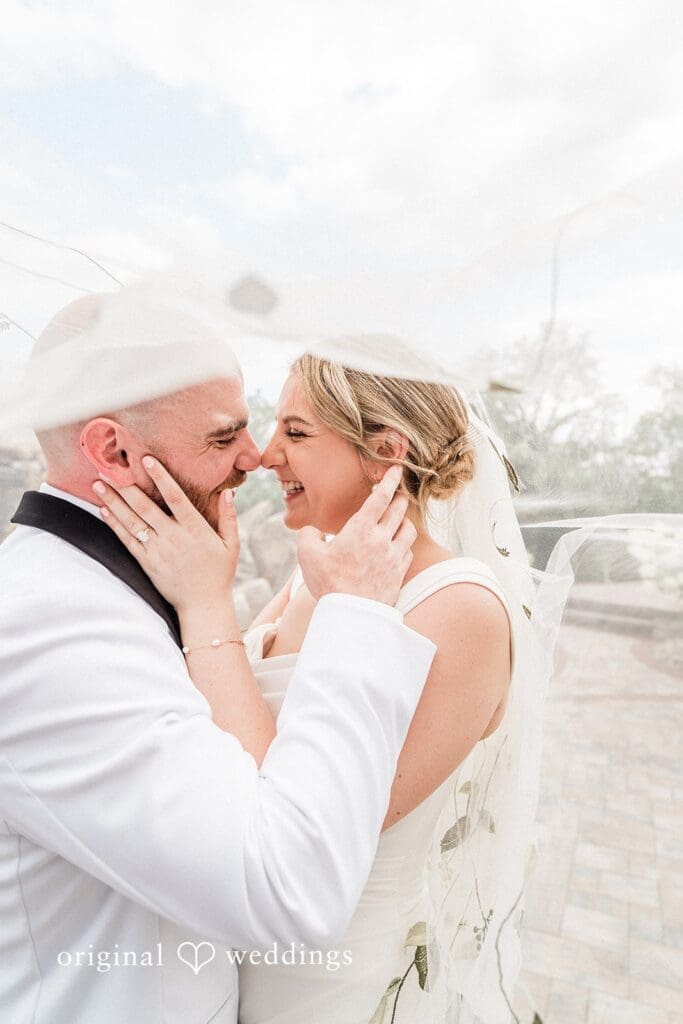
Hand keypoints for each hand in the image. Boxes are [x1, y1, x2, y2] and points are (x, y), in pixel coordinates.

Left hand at [93, 456, 238, 614]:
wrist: (203, 606)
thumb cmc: (219, 573)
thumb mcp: (231, 544)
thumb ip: (229, 517)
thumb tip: (228, 493)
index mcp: (195, 529)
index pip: (175, 497)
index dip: (160, 477)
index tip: (146, 460)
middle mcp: (174, 538)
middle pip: (145, 507)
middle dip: (125, 486)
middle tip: (107, 468)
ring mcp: (158, 551)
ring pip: (132, 522)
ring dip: (113, 501)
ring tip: (98, 484)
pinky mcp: (147, 563)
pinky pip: (127, 541)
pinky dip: (115, 524)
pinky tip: (104, 510)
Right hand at [297, 465, 415, 605]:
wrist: (351, 615)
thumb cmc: (328, 584)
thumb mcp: (307, 555)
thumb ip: (309, 535)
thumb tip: (313, 531)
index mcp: (361, 529)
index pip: (380, 497)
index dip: (389, 480)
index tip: (397, 469)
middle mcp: (382, 539)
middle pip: (399, 509)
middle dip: (399, 497)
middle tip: (398, 493)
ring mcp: (394, 556)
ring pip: (409, 529)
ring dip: (404, 520)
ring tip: (399, 520)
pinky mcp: (400, 573)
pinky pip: (408, 551)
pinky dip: (404, 544)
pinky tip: (397, 546)